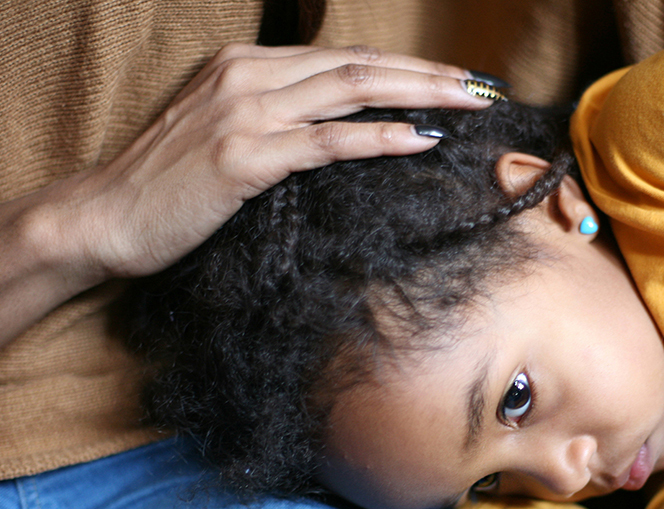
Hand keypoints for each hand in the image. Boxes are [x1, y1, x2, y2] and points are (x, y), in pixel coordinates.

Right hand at [1, 45, 492, 346]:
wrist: (105, 218)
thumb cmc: (167, 188)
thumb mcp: (225, 138)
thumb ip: (277, 123)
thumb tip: (338, 132)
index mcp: (247, 66)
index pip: (344, 59)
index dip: (405, 68)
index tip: (454, 81)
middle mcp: (249, 76)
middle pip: (359, 64)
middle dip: (429, 74)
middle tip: (482, 86)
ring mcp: (246, 111)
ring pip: (352, 90)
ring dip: (419, 94)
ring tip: (469, 103)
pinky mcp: (245, 155)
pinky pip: (327, 141)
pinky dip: (379, 137)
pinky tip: (420, 139)